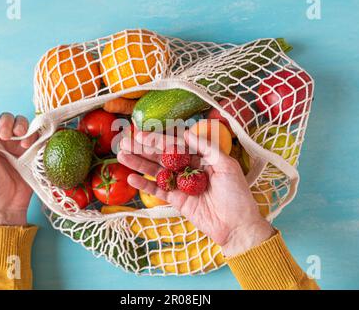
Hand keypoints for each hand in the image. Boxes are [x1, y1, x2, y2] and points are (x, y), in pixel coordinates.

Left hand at [0, 108, 37, 225]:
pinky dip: (35, 136)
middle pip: (9, 118)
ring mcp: (20, 146)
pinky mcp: (33, 153)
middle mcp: (4, 141)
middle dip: (8, 123)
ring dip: (22, 127)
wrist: (7, 205)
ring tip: (20, 142)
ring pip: (24, 124)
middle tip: (5, 137)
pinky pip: (37, 137)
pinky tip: (28, 145)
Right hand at [117, 130, 274, 256]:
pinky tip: (131, 177)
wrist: (237, 225)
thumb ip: (207, 148)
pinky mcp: (176, 200)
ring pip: (156, 171)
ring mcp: (181, 185)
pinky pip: (158, 190)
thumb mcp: (227, 166)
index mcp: (201, 157)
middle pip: (162, 156)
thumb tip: (187, 133)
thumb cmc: (237, 194)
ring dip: (139, 163)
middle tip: (124, 141)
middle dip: (143, 148)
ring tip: (121, 154)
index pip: (176, 145)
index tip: (142, 133)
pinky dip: (145, 184)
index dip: (159, 139)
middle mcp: (189, 169)